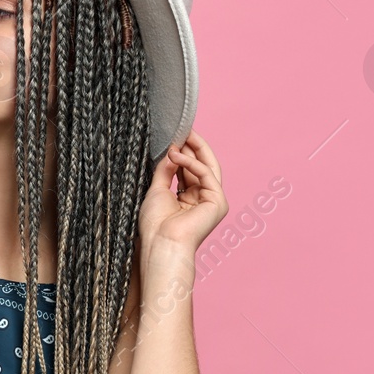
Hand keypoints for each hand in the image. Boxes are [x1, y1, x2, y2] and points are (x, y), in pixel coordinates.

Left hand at [140, 129, 226, 258]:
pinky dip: (192, 163)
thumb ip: (165, 171)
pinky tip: (177, 155)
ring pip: (208, 166)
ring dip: (194, 149)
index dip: (184, 153)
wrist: (160, 244)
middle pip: (202, 166)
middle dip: (192, 147)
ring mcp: (213, 200)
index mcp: (189, 199)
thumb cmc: (155, 225)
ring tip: (181, 135)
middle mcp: (203, 199)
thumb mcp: (157, 190)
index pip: (190, 170)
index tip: (174, 137)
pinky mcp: (218, 202)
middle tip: (182, 129)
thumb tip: (172, 151)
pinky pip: (206, 174)